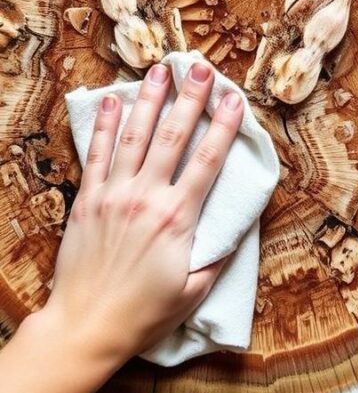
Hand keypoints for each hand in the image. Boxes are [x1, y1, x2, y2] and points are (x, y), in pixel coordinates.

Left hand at [28, 62, 242, 365]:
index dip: (224, 127)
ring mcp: (113, 196)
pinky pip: (97, 155)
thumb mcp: (195, 291)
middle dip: (188, 99)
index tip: (235, 100)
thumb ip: (217, 257)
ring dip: (149, 101)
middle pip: (172, 137)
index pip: (207, 162)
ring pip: (134, 137)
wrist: (86, 326)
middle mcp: (146, 198)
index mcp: (178, 219)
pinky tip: (112, 101)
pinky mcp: (87, 202)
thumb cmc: (146, 314)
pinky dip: (103, 125)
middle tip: (199, 67)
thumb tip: (235, 230)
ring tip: (158, 70)